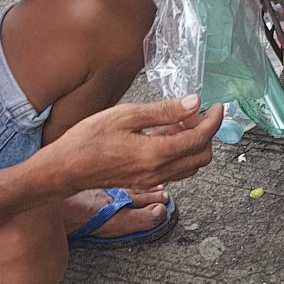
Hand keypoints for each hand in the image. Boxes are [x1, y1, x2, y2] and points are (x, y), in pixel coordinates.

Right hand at [42, 96, 222, 194]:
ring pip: (190, 165)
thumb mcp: (126, 115)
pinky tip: (164, 135)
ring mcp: (152, 179)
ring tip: (176, 122)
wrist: (67, 168)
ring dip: (192, 143)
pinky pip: (175, 169)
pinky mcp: (145, 181)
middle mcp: (159, 171)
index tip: (216, 107)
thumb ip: (163, 111)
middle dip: (205, 133)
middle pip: (201, 156)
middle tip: (192, 113)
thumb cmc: (88, 140)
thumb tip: (193, 103)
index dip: (213, 121)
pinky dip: (179, 152)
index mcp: (156, 153)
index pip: (200, 138)